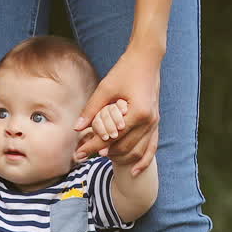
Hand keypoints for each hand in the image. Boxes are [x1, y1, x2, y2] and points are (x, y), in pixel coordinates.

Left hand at [73, 46, 162, 174]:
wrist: (146, 60)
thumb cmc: (124, 71)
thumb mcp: (105, 88)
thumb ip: (92, 110)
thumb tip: (77, 129)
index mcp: (138, 112)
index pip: (111, 137)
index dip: (93, 146)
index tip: (78, 153)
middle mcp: (149, 121)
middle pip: (123, 147)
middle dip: (102, 153)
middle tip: (84, 157)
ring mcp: (154, 123)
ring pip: (137, 151)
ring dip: (119, 158)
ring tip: (100, 159)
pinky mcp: (155, 123)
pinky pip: (151, 147)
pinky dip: (143, 160)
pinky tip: (134, 172)